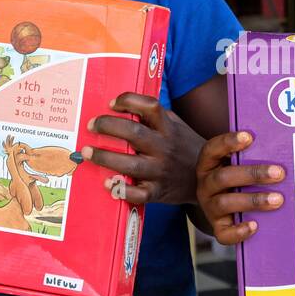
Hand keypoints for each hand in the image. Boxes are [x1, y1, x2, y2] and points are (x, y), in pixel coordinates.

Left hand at [81, 93, 203, 204]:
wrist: (208, 176)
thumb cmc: (184, 147)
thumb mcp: (176, 126)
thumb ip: (155, 117)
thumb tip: (122, 106)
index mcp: (169, 128)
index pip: (150, 107)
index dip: (129, 101)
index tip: (112, 103)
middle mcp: (165, 148)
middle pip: (134, 133)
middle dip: (108, 126)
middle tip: (92, 125)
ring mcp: (161, 171)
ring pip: (131, 165)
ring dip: (105, 157)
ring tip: (87, 152)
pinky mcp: (158, 192)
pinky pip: (138, 194)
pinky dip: (121, 190)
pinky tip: (108, 183)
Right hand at [195, 131, 285, 245]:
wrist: (218, 203)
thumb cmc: (234, 177)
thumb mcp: (235, 163)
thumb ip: (249, 156)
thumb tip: (280, 148)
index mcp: (208, 164)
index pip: (213, 149)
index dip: (228, 142)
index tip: (249, 136)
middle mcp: (205, 185)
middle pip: (224, 177)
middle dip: (253, 174)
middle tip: (279, 173)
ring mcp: (210, 207)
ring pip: (226, 203)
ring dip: (254, 200)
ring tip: (278, 199)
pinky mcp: (217, 227)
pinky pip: (223, 233)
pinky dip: (239, 231)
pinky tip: (255, 225)